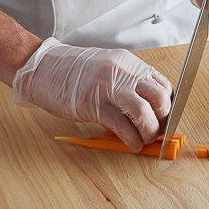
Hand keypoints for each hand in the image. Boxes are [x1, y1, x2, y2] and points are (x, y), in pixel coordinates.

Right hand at [12, 39, 172, 151]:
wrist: (41, 68)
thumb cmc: (72, 70)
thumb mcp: (107, 66)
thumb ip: (128, 81)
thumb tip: (147, 105)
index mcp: (128, 63)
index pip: (162, 83)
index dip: (167, 104)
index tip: (164, 117)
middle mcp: (122, 73)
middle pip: (159, 98)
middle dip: (163, 119)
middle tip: (157, 130)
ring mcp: (108, 89)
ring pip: (143, 113)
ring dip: (149, 132)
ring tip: (144, 140)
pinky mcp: (94, 106)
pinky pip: (122, 126)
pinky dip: (132, 140)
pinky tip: (132, 145)